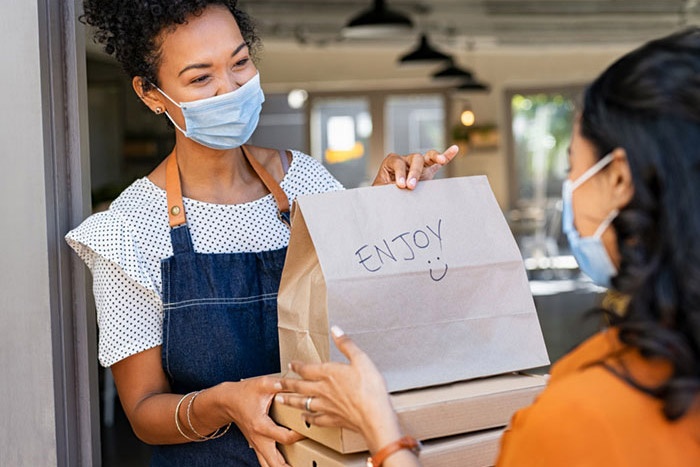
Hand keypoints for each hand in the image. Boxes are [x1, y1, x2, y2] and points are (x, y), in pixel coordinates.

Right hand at [224, 376, 302, 466]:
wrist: (226, 401)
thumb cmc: (243, 393)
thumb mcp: (263, 384)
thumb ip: (281, 383)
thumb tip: (298, 383)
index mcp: (261, 426)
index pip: (285, 437)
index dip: (300, 435)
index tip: (309, 429)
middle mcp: (259, 440)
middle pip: (276, 464)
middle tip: (307, 464)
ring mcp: (257, 445)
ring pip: (269, 466)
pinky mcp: (256, 445)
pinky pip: (265, 462)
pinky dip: (275, 465)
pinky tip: (286, 464)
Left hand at [277, 327, 402, 452]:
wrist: (374, 416)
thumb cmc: (370, 388)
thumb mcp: (361, 359)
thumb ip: (346, 344)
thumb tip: (335, 329)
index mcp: (329, 373)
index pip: (307, 369)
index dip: (297, 366)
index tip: (290, 365)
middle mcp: (323, 390)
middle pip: (300, 386)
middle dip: (287, 384)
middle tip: (275, 384)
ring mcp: (326, 406)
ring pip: (303, 403)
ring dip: (290, 401)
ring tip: (280, 400)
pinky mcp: (333, 419)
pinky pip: (315, 419)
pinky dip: (308, 418)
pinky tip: (304, 418)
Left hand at [373, 145, 458, 188]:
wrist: (387, 197)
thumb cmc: (382, 192)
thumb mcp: (381, 191)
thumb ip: (388, 189)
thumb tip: (397, 192)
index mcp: (392, 161)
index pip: (398, 163)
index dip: (400, 173)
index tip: (401, 186)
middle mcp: (406, 160)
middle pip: (414, 158)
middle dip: (414, 172)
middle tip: (411, 186)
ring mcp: (418, 165)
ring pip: (427, 157)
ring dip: (435, 157)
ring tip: (441, 160)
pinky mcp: (428, 171)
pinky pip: (437, 162)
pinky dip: (446, 155)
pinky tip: (454, 149)